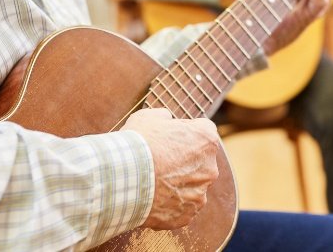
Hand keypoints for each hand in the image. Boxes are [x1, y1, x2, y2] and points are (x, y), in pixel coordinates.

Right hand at [122, 108, 220, 229]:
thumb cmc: (137, 144)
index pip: (203, 132)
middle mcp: (210, 167)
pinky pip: (181, 208)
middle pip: (199, 162)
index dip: (185, 134)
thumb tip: (167, 119)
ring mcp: (200, 194)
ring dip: (177, 185)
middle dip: (183, 162)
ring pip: (191, 187)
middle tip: (158, 163)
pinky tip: (151, 199)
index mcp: (206, 139)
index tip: (170, 140)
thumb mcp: (148, 117)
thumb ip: (165, 117)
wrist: (122, 179)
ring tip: (152, 183)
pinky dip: (169, 205)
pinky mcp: (187, 215)